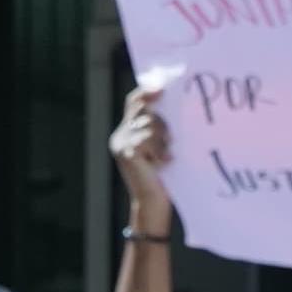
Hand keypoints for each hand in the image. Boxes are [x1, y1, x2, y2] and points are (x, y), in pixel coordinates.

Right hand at [111, 84, 174, 227]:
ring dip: (163, 137)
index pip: (134, 101)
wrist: (153, 203)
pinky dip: (160, 149)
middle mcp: (120, 136)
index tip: (162, 88)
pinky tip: (165, 161)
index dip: (147, 91)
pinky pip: (147, 138)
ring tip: (166, 154)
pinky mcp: (127, 153)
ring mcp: (121, 144)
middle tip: (171, 139)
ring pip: (148, 124)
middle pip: (143, 110)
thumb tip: (170, 103)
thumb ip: (159, 127)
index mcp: (126, 132)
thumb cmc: (162, 176)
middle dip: (161, 121)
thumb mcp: (160, 146)